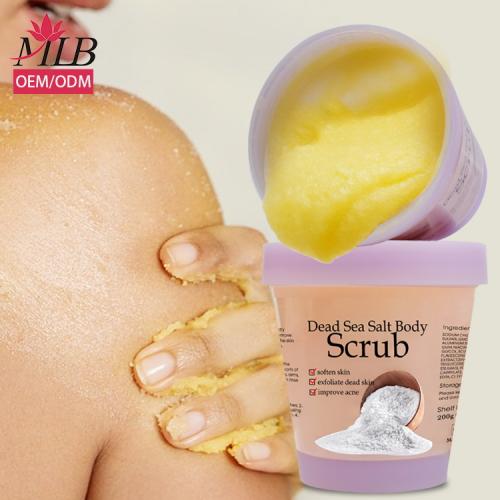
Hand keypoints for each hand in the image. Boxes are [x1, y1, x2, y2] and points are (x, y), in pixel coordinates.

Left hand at [132, 225, 296, 473]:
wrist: (264, 381)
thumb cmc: (218, 336)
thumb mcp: (208, 308)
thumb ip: (181, 297)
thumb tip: (110, 285)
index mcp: (264, 286)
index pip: (251, 254)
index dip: (217, 251)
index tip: (169, 258)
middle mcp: (287, 323)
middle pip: (262, 325)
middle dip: (208, 346)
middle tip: (149, 370)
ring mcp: (303, 372)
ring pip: (278, 384)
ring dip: (232, 404)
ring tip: (177, 428)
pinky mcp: (310, 421)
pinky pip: (303, 435)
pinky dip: (277, 447)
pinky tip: (243, 454)